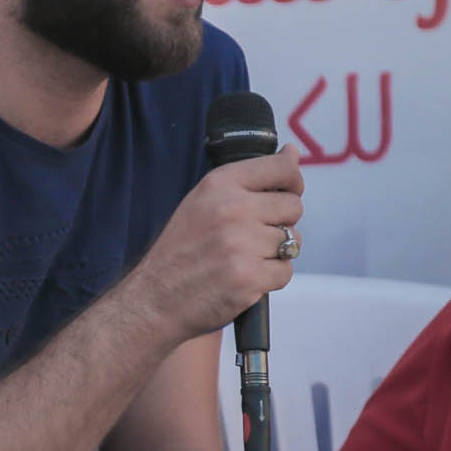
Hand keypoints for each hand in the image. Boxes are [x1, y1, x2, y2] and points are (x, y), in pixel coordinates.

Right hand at [129, 152, 304, 340]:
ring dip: (275, 253)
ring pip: (292, 241)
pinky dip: (270, 278)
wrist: (156, 298)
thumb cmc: (181, 250)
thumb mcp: (203, 201)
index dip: (293, 182)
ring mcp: (242, 244)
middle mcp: (232, 210)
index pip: (282, 168)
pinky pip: (285, 271)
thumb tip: (292, 153)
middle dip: (282, 222)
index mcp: (219, 184)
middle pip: (294, 207)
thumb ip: (247, 179)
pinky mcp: (250, 277)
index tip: (288, 191)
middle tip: (255, 236)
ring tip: (244, 259)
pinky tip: (246, 278)